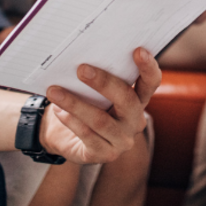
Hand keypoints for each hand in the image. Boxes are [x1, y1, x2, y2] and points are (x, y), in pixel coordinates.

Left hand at [39, 48, 161, 164]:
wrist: (63, 134)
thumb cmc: (82, 101)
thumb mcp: (92, 88)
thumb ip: (97, 75)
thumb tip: (83, 57)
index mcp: (138, 99)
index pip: (150, 82)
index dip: (148, 67)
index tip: (137, 50)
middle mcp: (135, 120)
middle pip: (127, 100)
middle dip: (104, 82)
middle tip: (81, 69)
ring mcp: (122, 140)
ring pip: (101, 120)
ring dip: (75, 103)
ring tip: (54, 90)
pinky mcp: (105, 154)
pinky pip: (88, 136)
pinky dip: (71, 121)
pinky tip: (58, 111)